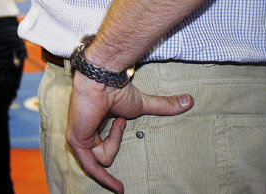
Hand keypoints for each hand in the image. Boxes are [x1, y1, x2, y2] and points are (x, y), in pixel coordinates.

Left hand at [66, 71, 192, 193]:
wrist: (102, 82)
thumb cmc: (117, 90)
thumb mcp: (143, 105)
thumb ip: (163, 107)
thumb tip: (189, 101)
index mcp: (94, 126)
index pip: (99, 151)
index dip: (111, 154)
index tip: (120, 184)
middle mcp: (84, 133)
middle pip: (100, 160)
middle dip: (109, 169)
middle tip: (120, 185)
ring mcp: (78, 138)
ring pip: (101, 160)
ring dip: (115, 142)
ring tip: (118, 119)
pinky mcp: (76, 141)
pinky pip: (96, 161)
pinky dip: (109, 154)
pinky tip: (118, 147)